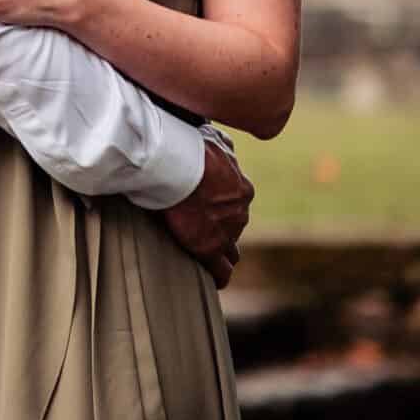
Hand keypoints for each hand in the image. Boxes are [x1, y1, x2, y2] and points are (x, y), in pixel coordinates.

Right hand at [158, 139, 251, 287]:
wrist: (177, 164)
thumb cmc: (191, 147)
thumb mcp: (215, 140)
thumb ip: (224, 148)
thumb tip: (225, 147)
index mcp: (242, 189)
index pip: (237, 205)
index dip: (222, 209)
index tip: (207, 209)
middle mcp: (240, 213)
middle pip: (234, 228)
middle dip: (221, 230)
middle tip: (199, 228)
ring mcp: (227, 233)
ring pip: (230, 250)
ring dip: (218, 251)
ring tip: (201, 253)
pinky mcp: (208, 248)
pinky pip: (221, 272)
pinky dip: (217, 276)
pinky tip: (211, 279)